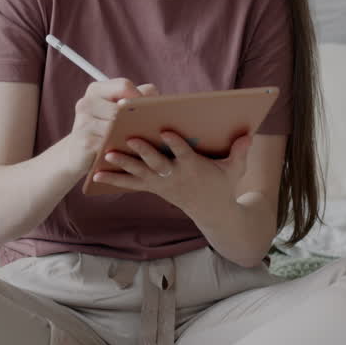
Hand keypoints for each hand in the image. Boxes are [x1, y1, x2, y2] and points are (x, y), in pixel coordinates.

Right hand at [62, 78, 158, 175]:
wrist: (77, 155)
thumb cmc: (104, 130)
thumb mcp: (115, 111)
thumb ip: (135, 99)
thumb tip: (157, 96)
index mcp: (96, 90)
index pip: (124, 85)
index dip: (141, 97)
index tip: (152, 110)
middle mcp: (86, 103)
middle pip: (122, 107)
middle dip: (141, 117)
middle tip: (156, 127)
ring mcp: (83, 122)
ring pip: (117, 125)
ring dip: (134, 134)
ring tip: (148, 140)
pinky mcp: (84, 142)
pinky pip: (111, 143)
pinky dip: (125, 148)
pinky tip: (135, 152)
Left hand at [93, 130, 253, 212]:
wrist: (212, 213)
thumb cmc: (223, 185)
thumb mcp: (235, 170)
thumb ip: (240, 152)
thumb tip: (249, 135)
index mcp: (194, 168)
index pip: (184, 154)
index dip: (175, 144)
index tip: (166, 131)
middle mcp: (175, 177)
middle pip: (157, 163)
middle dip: (142, 152)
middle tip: (128, 140)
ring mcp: (162, 184)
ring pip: (139, 173)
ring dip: (122, 165)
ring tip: (105, 155)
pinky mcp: (153, 188)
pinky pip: (131, 184)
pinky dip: (114, 179)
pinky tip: (96, 173)